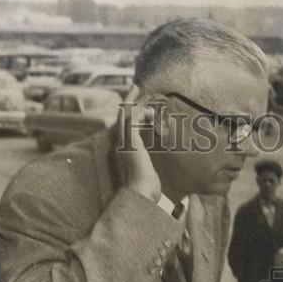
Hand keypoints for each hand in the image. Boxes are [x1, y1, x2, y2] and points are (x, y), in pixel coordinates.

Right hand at [116, 85, 160, 202]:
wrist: (141, 194)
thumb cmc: (147, 192)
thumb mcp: (150, 178)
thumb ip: (152, 170)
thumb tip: (163, 177)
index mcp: (124, 152)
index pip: (124, 128)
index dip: (129, 115)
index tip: (137, 107)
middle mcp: (120, 145)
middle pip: (121, 116)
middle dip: (128, 101)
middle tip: (134, 87)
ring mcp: (123, 141)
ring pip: (126, 113)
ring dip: (136, 101)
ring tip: (142, 90)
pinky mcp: (130, 139)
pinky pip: (134, 117)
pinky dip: (144, 112)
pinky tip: (154, 113)